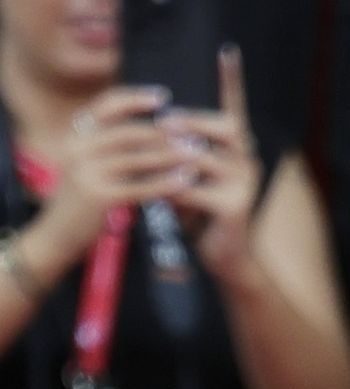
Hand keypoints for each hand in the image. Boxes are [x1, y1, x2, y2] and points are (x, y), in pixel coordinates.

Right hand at [32, 85, 188, 270]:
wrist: (57, 235)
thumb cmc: (82, 199)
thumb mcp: (88, 165)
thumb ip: (110, 146)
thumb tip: (152, 129)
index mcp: (75, 136)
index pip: (106, 106)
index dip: (135, 98)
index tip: (164, 96)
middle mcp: (77, 149)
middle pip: (129, 131)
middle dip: (164, 131)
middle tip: (193, 131)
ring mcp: (86, 172)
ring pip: (138, 158)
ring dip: (171, 155)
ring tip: (197, 152)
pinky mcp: (99, 197)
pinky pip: (141, 186)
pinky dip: (167, 182)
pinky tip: (187, 180)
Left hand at [161, 45, 264, 286]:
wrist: (225, 258)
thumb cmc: (201, 214)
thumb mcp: (189, 177)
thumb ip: (179, 153)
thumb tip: (159, 128)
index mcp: (238, 150)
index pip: (235, 109)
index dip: (232, 81)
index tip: (227, 52)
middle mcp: (249, 161)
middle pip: (226, 125)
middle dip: (192, 122)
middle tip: (163, 123)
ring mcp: (246, 183)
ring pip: (202, 158)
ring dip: (171, 163)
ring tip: (153, 174)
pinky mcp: (236, 206)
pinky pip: (192, 188)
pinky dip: (171, 193)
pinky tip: (164, 201)